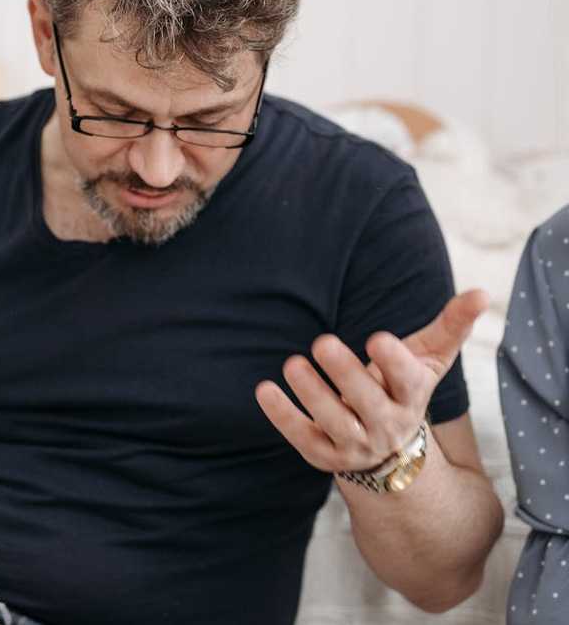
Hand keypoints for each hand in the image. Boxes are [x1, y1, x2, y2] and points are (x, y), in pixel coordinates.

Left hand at [255, 290, 487, 472]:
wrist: (388, 449)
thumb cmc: (402, 387)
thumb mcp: (427, 359)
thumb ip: (450, 326)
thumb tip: (483, 293)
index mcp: (411, 397)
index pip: (408, 381)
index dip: (394, 362)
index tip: (378, 338)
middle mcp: (387, 425)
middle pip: (368, 402)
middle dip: (346, 374)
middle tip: (322, 342)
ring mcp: (356, 444)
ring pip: (334, 422)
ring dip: (312, 393)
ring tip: (292, 363)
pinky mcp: (325, 455)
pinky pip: (303, 438)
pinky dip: (282, 416)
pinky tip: (264, 390)